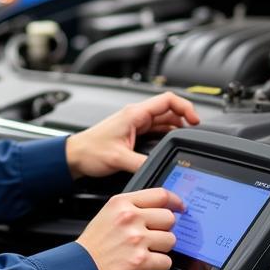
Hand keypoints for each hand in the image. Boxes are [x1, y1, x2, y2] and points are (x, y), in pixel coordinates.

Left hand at [65, 91, 200, 177]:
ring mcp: (136, 124)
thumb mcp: (118, 159)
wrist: (75, 156)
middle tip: (194, 133)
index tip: (195, 121)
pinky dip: (167, 135)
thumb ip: (141, 164)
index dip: (185, 107)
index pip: (167, 100)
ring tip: (186, 139)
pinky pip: (157, 130)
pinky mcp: (134, 133)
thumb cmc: (90, 151)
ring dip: (177, 127)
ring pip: (164, 120)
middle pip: (169, 110)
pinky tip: (171, 145)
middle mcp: (136, 116)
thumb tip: (159, 169)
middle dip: (184, 119)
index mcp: (134, 114)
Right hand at [77, 188, 184, 269]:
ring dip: (162, 248)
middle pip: (169, 218)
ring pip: (171, 240)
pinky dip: (159, 266)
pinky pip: (166, 261)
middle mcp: (130, 219)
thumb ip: (132, 208)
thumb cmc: (94, 245)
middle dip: (164, 229)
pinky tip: (145, 264)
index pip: (160, 195)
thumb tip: (160, 208)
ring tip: (146, 251)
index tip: (180, 207)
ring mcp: (136, 240)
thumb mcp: (108, 214)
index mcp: (122, 204)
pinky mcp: (141, 261)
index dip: (175, 201)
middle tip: (153, 236)